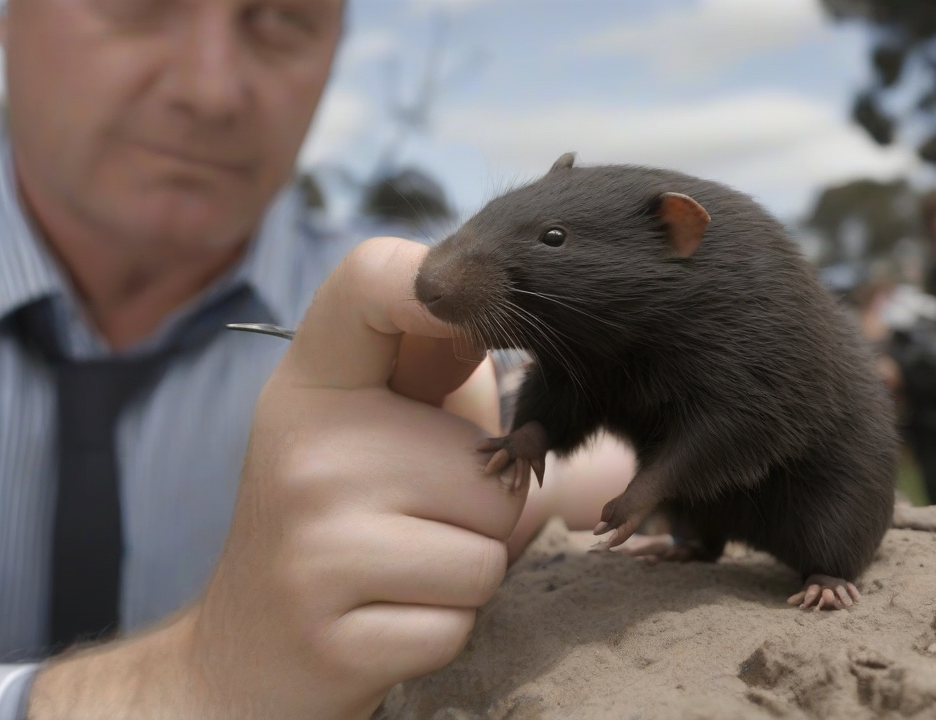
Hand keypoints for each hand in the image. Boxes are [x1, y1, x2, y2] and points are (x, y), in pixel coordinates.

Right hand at [28, 237, 521, 719]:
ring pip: (490, 552)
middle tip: (413, 522)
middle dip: (482, 511)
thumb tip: (518, 314)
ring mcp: (313, 543)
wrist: (247, 649)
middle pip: (491, 471)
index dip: (434, 274)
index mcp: (314, 382)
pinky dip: (442, 628)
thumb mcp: (374, 423)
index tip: (465, 300)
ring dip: (467, 572)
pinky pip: (461, 621)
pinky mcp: (333, 635)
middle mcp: (308, 448)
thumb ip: (442, 371)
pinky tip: (385, 615)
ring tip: (402, 569)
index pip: (369, 281)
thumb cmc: (339, 515)